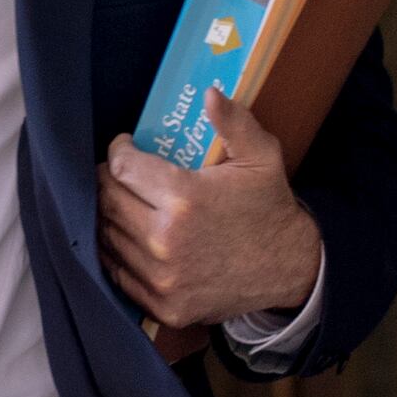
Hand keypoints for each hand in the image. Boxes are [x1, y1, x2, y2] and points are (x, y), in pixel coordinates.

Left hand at [101, 89, 322, 331]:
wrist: (289, 269)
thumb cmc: (269, 208)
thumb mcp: (261, 157)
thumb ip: (233, 122)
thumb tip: (209, 92)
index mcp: (184, 198)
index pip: (122, 167)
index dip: (118, 150)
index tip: (125, 145)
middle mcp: (165, 240)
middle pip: (107, 201)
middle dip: (107, 180)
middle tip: (117, 172)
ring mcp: (161, 277)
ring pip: (107, 236)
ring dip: (107, 214)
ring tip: (120, 200)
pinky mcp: (162, 304)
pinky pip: (117, 272)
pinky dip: (115, 251)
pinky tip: (126, 235)